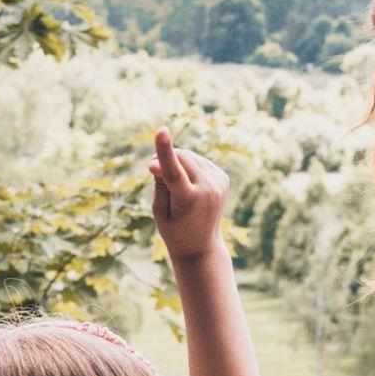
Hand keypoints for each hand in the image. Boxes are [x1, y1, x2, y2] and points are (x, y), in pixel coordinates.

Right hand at [149, 128, 231, 260]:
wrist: (201, 246)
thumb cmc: (174, 229)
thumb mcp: (159, 210)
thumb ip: (159, 184)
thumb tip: (157, 161)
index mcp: (189, 200)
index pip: (174, 171)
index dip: (166, 150)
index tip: (161, 130)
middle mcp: (207, 189)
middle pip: (180, 157)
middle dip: (163, 158)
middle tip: (152, 170)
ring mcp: (218, 183)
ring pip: (190, 156)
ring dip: (176, 162)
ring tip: (174, 185)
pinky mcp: (223, 178)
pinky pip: (199, 161)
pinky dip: (189, 166)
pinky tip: (188, 183)